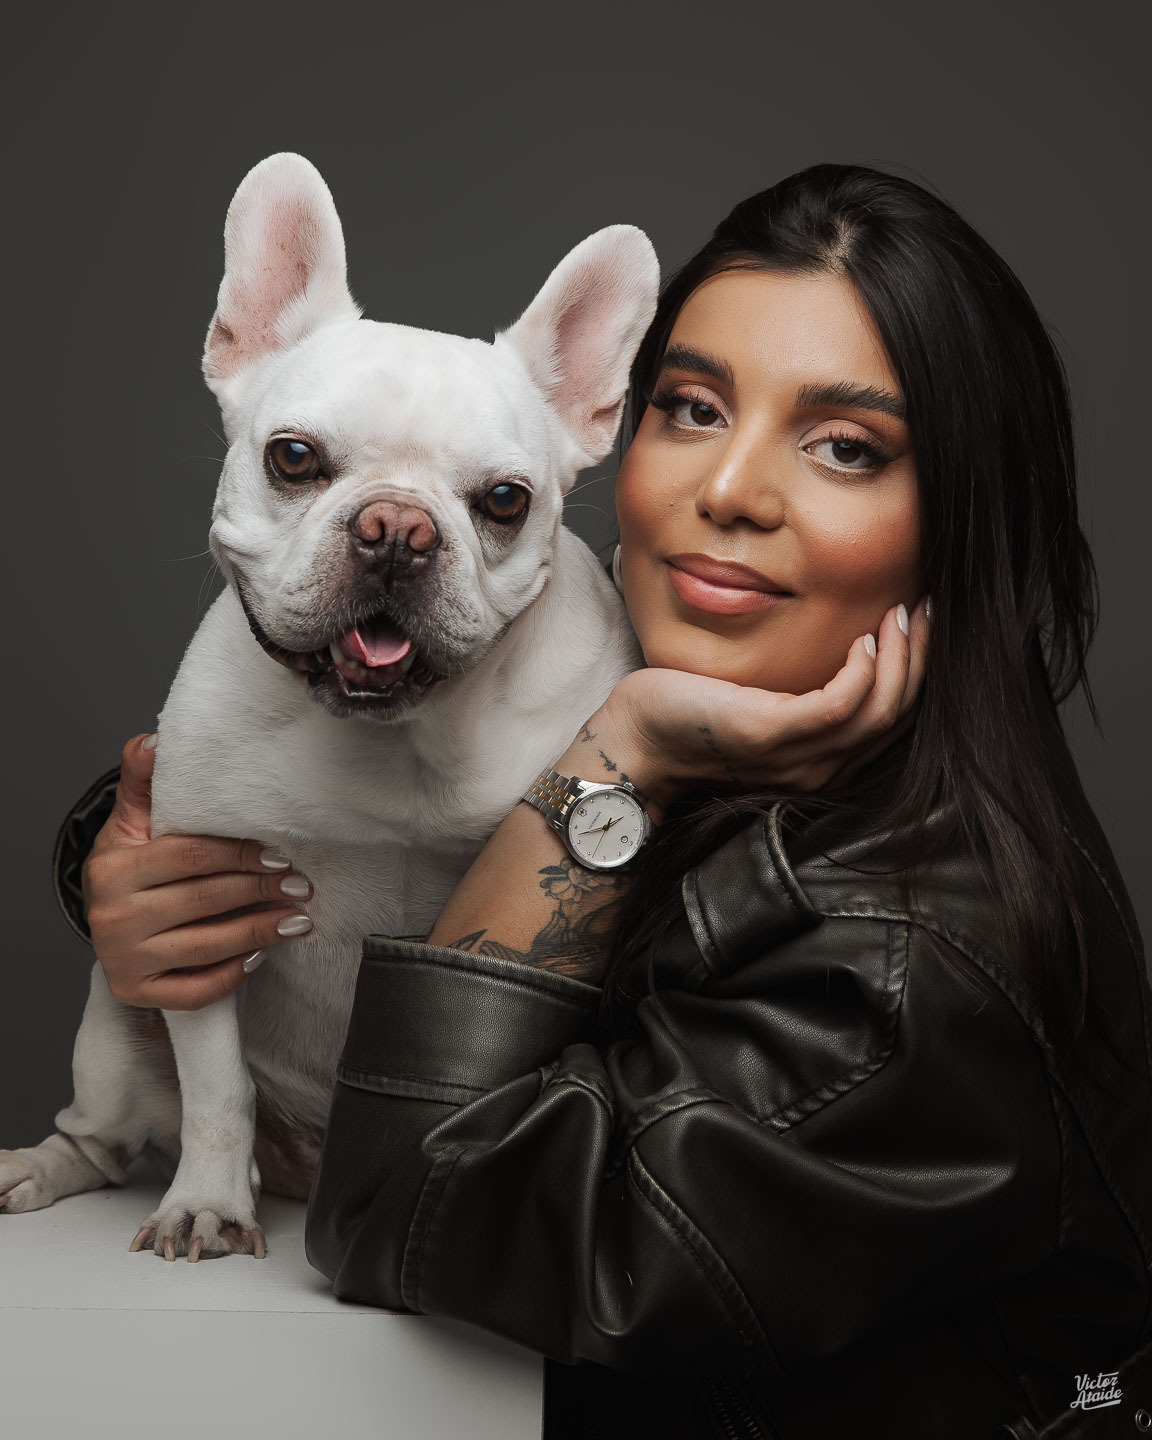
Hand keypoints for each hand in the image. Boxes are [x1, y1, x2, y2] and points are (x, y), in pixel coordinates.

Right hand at [81, 734, 314, 1010]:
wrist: (104, 913)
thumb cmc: (130, 862)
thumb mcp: (132, 818)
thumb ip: (143, 778)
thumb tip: (156, 741)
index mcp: (113, 868)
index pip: (189, 857)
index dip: (239, 855)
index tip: (280, 854)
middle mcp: (112, 917)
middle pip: (204, 900)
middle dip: (260, 891)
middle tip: (302, 885)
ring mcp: (123, 959)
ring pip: (205, 946)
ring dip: (259, 933)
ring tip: (298, 920)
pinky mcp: (136, 991)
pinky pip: (192, 991)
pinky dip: (229, 976)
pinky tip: (258, 957)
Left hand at [587, 598, 929, 810]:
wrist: (635, 743)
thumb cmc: (692, 717)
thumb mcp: (762, 707)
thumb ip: (804, 695)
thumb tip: (841, 646)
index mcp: (820, 765)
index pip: (893, 722)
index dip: (918, 671)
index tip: (923, 626)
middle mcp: (818, 771)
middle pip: (898, 715)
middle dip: (922, 657)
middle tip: (928, 610)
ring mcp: (797, 757)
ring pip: (881, 710)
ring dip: (902, 655)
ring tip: (903, 614)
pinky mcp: (771, 733)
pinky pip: (841, 703)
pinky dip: (863, 668)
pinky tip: (862, 637)